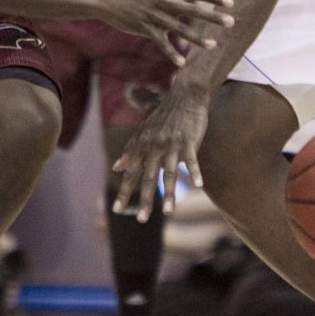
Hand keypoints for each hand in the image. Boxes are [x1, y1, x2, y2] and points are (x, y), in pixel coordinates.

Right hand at [103, 0, 233, 65]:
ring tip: (213, 45)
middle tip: (231, 22)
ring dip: (196, 38)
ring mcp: (153, 15)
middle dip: (212, 17)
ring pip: (179, 28)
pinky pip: (160, 42)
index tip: (231, 3)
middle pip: (192, 10)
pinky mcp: (144, 28)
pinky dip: (170, 52)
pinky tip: (182, 62)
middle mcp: (163, 1)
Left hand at [112, 87, 209, 220]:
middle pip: (149, 177)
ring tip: (169, 213)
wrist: (184, 96)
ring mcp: (172, 144)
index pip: (131, 173)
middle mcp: (155, 146)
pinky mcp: (189, 141)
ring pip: (170, 173)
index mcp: (143, 146)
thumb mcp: (143, 131)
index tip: (117, 209)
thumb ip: (130, 150)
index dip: (124, 191)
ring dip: (169, 194)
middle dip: (145, 199)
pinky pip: (192, 159)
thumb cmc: (164, 116)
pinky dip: (194, 172)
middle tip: (141, 220)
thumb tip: (117, 167)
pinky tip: (197, 186)